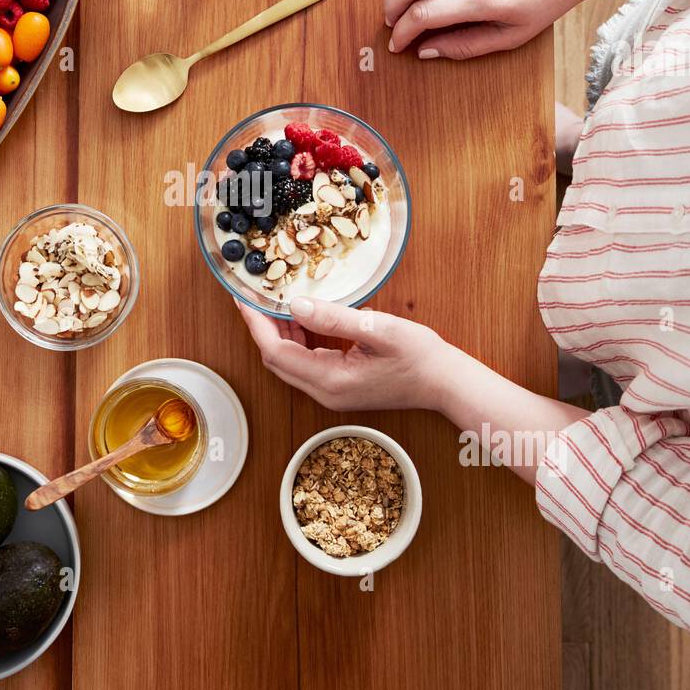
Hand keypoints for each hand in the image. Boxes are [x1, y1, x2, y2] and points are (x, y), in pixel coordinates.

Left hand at [236, 296, 448, 410]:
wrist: (445, 384)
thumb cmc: (419, 356)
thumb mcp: (378, 329)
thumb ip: (334, 318)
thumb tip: (295, 304)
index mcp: (330, 380)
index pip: (275, 352)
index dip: (256, 324)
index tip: (244, 298)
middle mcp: (325, 392)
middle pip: (277, 360)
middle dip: (262, 327)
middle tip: (255, 295)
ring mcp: (332, 393)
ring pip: (290, 362)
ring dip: (280, 333)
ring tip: (276, 301)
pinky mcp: (340, 388)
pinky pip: (307, 364)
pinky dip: (298, 340)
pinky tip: (303, 319)